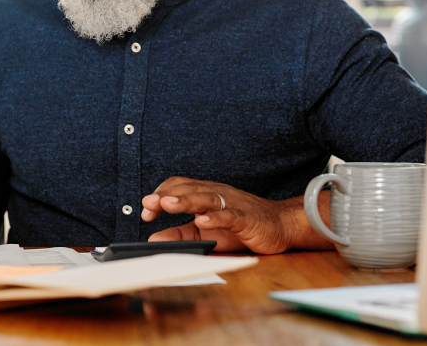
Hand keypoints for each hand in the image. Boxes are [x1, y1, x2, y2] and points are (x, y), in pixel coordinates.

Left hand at [141, 176, 331, 253]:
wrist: (280, 225)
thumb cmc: (242, 227)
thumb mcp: (206, 232)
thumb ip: (181, 234)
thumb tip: (154, 238)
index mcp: (206, 194)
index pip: (179, 187)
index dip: (161, 195)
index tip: (146, 211)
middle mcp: (217, 194)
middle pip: (188, 189)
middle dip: (166, 196)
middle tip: (148, 204)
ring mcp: (232, 204)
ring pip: (205, 198)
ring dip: (185, 201)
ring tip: (167, 205)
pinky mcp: (246, 218)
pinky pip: (229, 215)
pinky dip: (215, 217)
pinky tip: (203, 221)